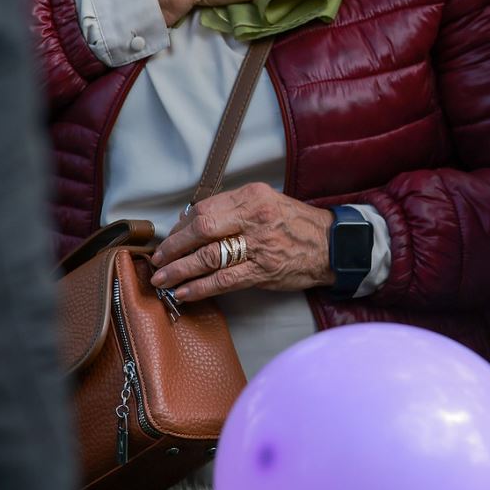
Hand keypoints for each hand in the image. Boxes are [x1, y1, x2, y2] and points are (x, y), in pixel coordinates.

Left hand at [149, 182, 336, 302]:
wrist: (332, 245)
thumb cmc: (296, 224)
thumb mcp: (268, 203)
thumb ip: (233, 209)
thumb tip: (190, 221)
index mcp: (254, 196)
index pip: (204, 209)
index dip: (180, 227)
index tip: (169, 238)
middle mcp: (255, 217)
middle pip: (201, 230)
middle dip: (173, 247)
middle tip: (158, 260)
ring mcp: (259, 244)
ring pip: (208, 257)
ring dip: (179, 270)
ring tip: (162, 279)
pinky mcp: (263, 270)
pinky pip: (223, 280)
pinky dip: (199, 287)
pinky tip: (184, 293)